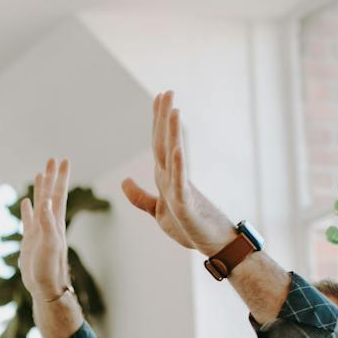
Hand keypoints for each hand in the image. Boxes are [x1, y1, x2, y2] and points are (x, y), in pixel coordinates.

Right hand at [19, 158, 73, 305]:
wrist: (44, 287)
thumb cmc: (48, 268)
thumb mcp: (50, 245)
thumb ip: (48, 223)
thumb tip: (48, 202)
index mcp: (55, 222)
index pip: (58, 194)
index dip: (59, 177)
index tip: (62, 160)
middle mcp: (49, 223)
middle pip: (50, 194)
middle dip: (52, 177)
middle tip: (53, 159)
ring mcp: (39, 231)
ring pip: (40, 204)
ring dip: (41, 189)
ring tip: (40, 174)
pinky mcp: (31, 240)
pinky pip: (29, 219)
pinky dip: (28, 209)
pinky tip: (27, 202)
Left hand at [121, 91, 234, 255]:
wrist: (212, 246)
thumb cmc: (189, 227)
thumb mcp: (157, 212)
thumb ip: (140, 197)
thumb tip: (124, 181)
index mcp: (165, 177)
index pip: (159, 143)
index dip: (157, 121)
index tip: (158, 97)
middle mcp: (173, 177)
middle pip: (165, 142)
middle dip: (165, 117)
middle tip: (167, 91)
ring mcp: (181, 188)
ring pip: (174, 156)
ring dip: (173, 133)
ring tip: (174, 109)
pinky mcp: (186, 204)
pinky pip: (180, 182)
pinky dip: (178, 165)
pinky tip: (176, 148)